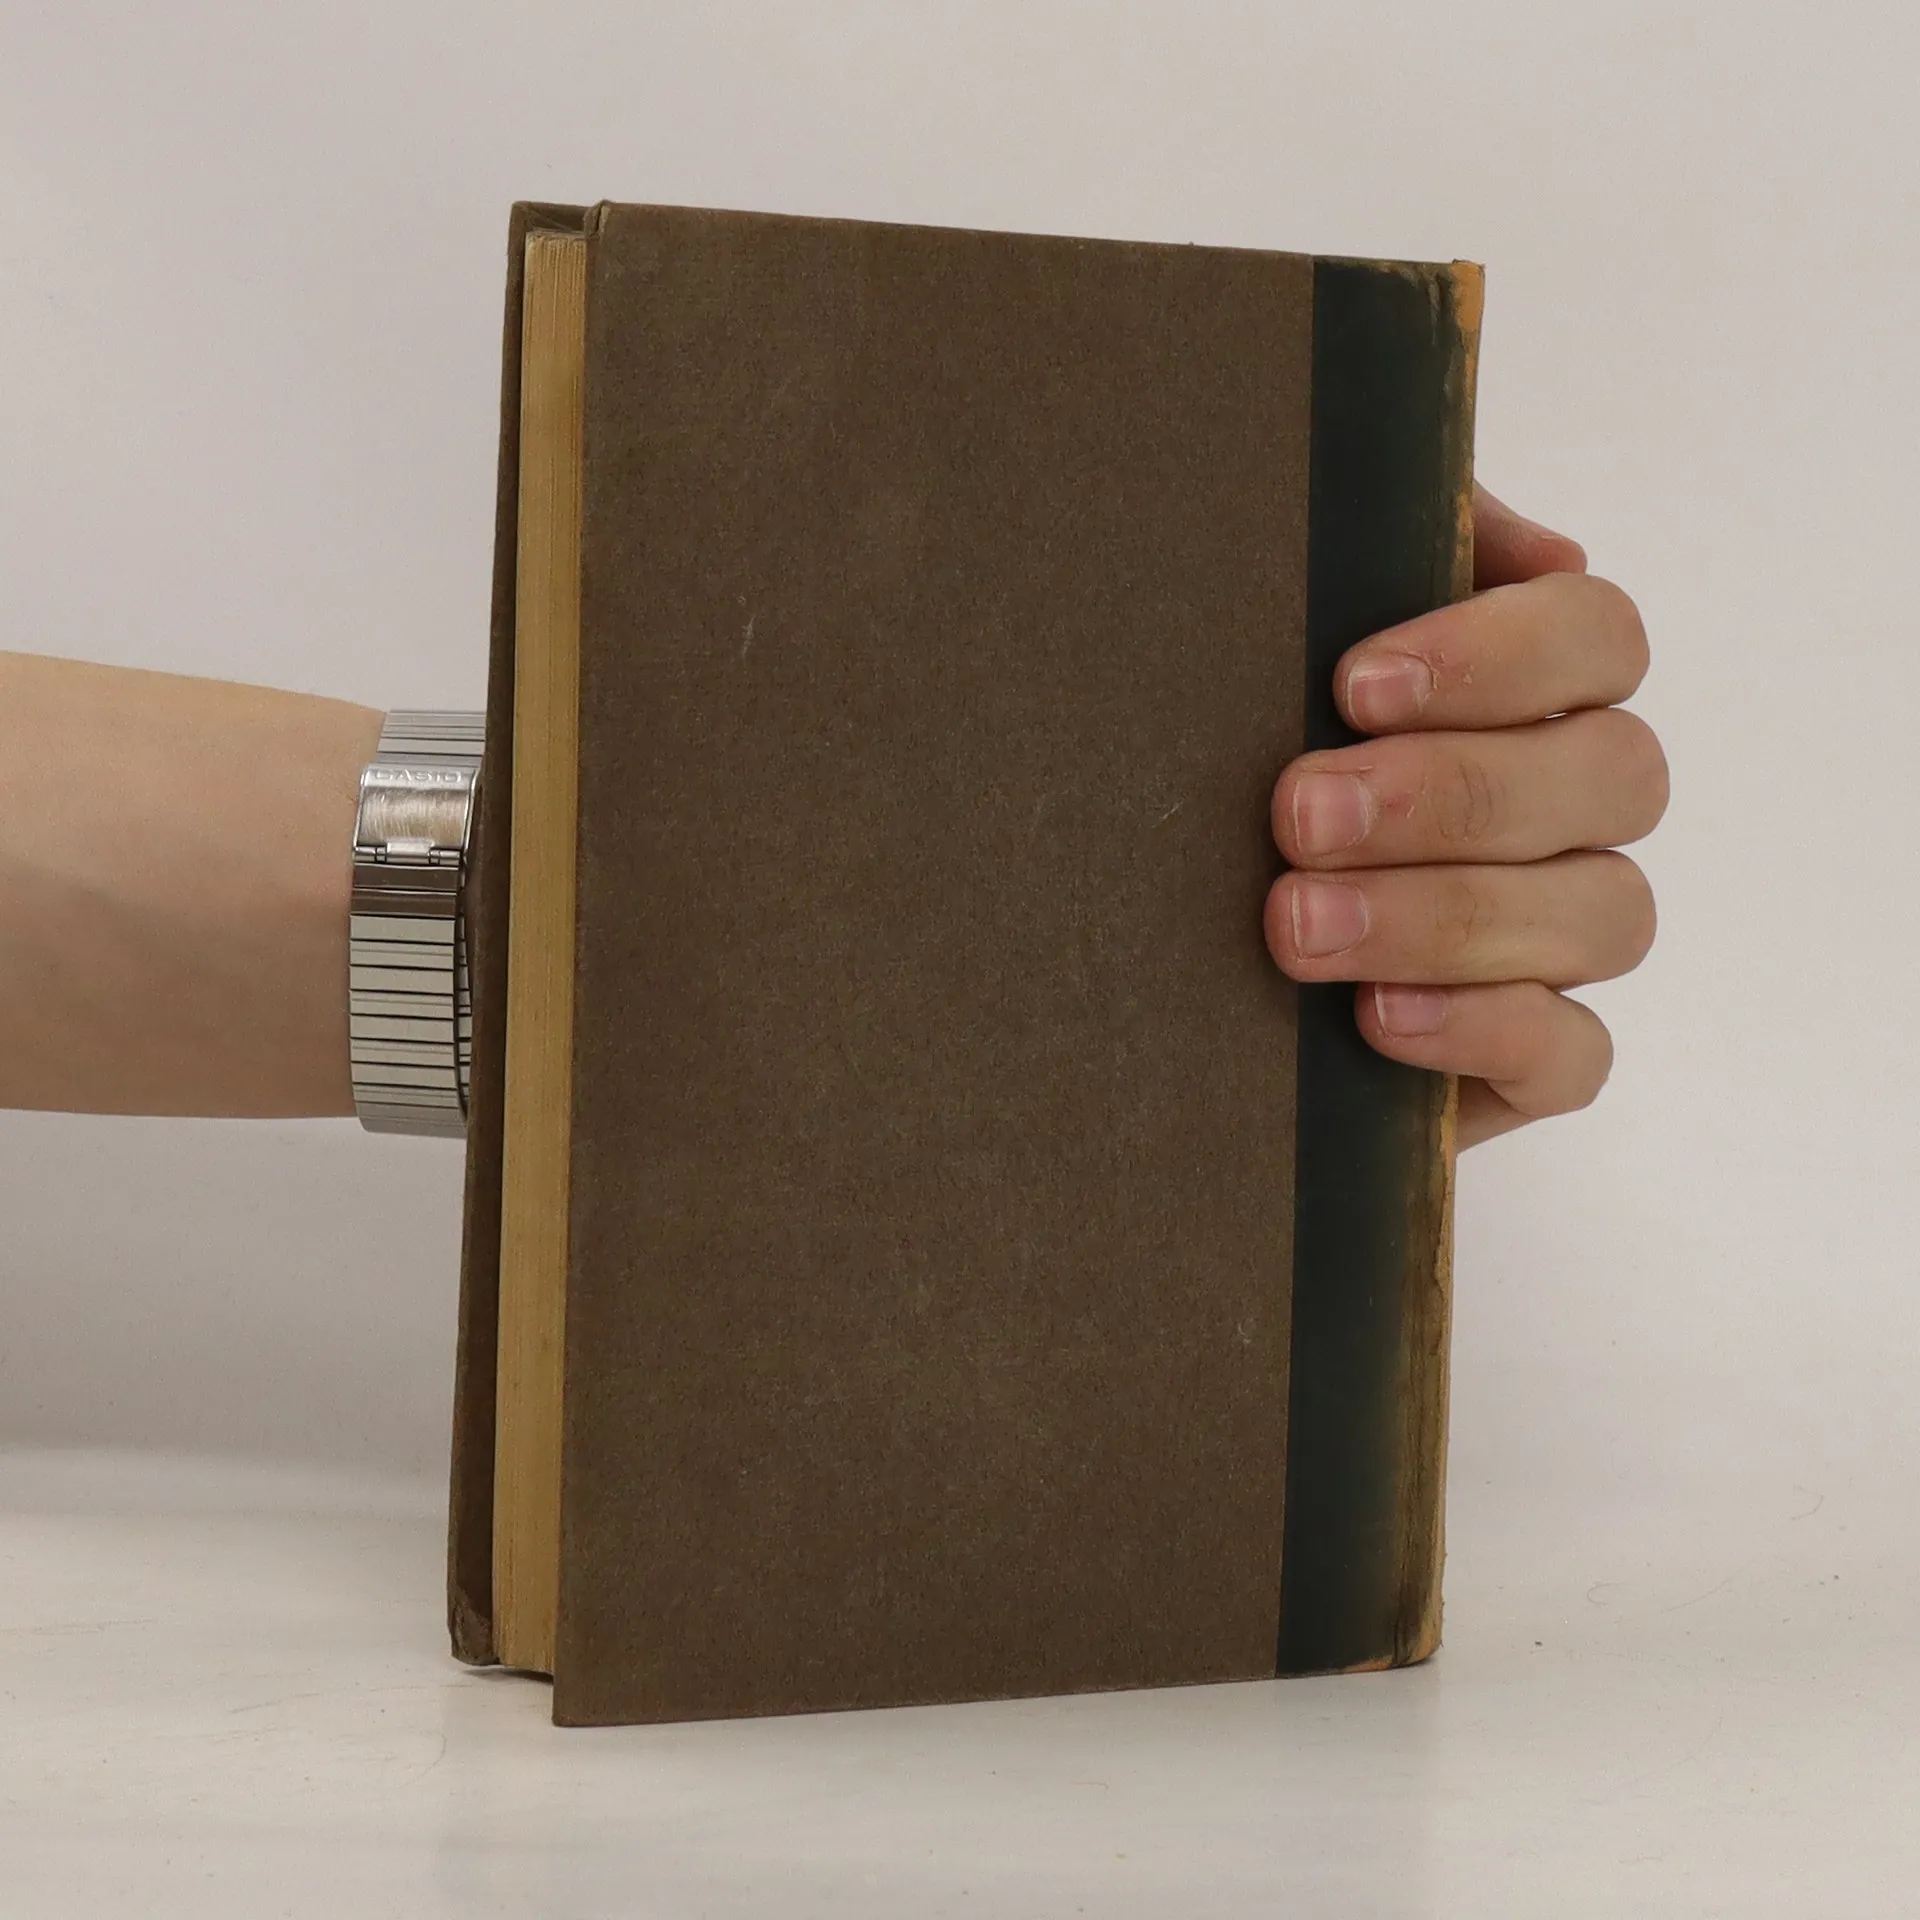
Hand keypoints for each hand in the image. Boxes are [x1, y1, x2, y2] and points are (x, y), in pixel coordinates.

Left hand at [1265, 487, 1666, 1148]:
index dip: (1501, 655)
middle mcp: (1572, 807)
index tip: (1353, 685)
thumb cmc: (1224, 768)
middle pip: (1615, 776)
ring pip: (1604, 913)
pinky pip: (1574, 1055)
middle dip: (1452, 794)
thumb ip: (1373, 556)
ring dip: (1447, 916)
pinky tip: (1377, 1019)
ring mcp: (1565, 937)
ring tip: (1298, 927)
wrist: (1151, 948)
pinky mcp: (1531, 1061)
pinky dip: (1485, 1031)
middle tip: (1298, 815)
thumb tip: (1524, 544)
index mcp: (1530, 689)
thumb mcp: (1266, 645)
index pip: (1598, 635)